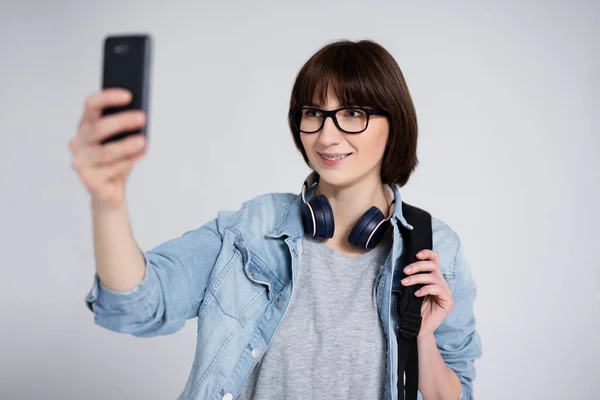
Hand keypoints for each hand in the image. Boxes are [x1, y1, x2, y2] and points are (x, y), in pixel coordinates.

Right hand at [69, 89, 147, 209]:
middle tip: (142, 117)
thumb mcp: (122, 141)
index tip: (129, 95)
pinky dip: (128, 161)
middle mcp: (78, 142)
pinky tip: (141, 154)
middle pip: (98, 127)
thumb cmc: (116, 162)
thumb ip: (126, 129)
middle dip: (122, 121)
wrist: (109, 192)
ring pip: (105, 151)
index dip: (108, 98)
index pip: (91, 105)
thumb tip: (140, 116)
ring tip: (143, 141)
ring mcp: (81, 161)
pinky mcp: (88, 179)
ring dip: (126, 145)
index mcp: (85, 127)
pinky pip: (111, 169)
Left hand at [401, 249, 453, 341]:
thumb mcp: (411, 290)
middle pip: (434, 266)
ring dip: (417, 278)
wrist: (418, 329)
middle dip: (418, 266)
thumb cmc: (414, 309)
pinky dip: (425, 289)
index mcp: (434, 278)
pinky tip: (417, 294)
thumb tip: (406, 267)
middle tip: (405, 271)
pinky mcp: (448, 302)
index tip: (416, 254)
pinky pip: (438, 290)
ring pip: (434, 277)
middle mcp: (442, 283)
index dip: (428, 254)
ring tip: (405, 283)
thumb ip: (413, 278)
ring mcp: (446, 293)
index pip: (435, 260)